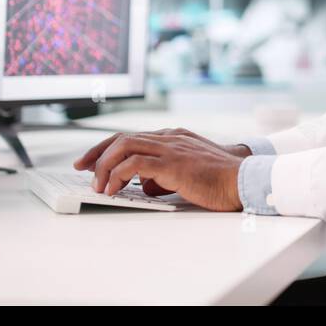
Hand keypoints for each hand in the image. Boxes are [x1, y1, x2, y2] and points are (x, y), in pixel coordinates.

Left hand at [73, 128, 244, 211]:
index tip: (89, 161)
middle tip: (81, 169)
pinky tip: (114, 189)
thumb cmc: (219, 180)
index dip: (106, 148)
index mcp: (172, 137)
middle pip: (122, 137)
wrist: (244, 180)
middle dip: (97, 153)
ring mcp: (171, 147)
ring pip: (125, 146)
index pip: (131, 136)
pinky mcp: (174, 162)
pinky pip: (136, 163)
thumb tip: (143, 185)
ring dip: (105, 166)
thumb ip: (163, 176)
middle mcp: (169, 137)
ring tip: (99, 186)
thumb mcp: (185, 175)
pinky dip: (119, 175)